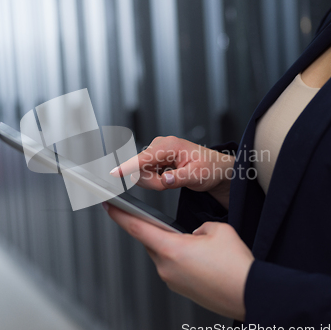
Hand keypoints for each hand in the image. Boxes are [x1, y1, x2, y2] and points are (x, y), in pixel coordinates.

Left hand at [105, 203, 253, 320]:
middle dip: (155, 230)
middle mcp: (166, 267)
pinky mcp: (180, 289)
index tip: (108, 205)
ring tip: (195, 243)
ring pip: (162, 254)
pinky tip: (198, 257)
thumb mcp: (217, 231)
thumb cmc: (235, 267)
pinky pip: (172, 267)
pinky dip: (180, 258)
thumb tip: (194, 235)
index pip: (137, 228)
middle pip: (150, 241)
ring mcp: (172, 280)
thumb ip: (199, 227)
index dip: (119, 215)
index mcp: (171, 249)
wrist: (249, 295)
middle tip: (165, 222)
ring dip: (171, 245)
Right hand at [110, 136, 234, 208]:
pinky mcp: (155, 159)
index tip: (114, 172)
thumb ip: (180, 178)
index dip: (128, 166)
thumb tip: (165, 179)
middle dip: (153, 182)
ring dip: (154, 182)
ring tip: (172, 180)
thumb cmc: (210, 167)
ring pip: (141, 173)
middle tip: (170, 184)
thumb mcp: (198, 175)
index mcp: (170, 145)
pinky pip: (145, 173)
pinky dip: (155, 180)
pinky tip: (168, 178)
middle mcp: (160, 145)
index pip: (143, 158)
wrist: (216, 168)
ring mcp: (156, 152)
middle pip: (140, 169)